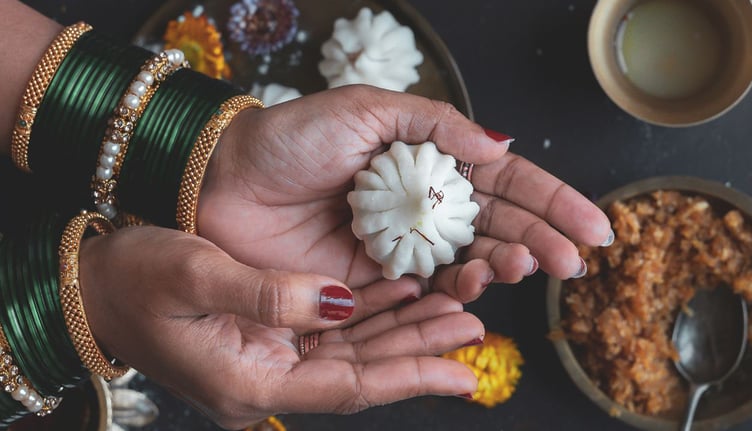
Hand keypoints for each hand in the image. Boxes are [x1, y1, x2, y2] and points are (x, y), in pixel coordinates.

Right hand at [79, 226, 481, 429]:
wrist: (94, 286)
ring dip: (403, 330)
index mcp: (250, 380)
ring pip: (354, 351)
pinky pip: (333, 330)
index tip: (463, 371)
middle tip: (473, 326)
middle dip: (419, 350)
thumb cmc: (133, 281)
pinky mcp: (269, 337)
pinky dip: (371, 312)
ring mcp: (269, 359)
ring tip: (454, 309)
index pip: (350, 386)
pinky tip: (404, 290)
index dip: (410, 376)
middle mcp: (267, 378)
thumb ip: (269, 294)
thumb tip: (341, 299)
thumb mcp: (195, 275)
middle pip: (362, 371)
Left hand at [198, 85, 611, 301]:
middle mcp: (422, 203)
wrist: (223, 182)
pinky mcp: (374, 279)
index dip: (551, 201)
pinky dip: (453, 292)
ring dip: (503, 266)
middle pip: (496, 226)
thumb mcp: (367, 110)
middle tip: (573, 260)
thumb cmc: (291, 138)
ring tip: (525, 265)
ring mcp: (402, 243)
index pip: (503, 182)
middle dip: (540, 241)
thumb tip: (504, 144)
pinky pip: (425, 289)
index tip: (594, 225)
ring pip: (468, 261)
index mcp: (427, 158)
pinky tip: (475, 285)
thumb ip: (438, 126)